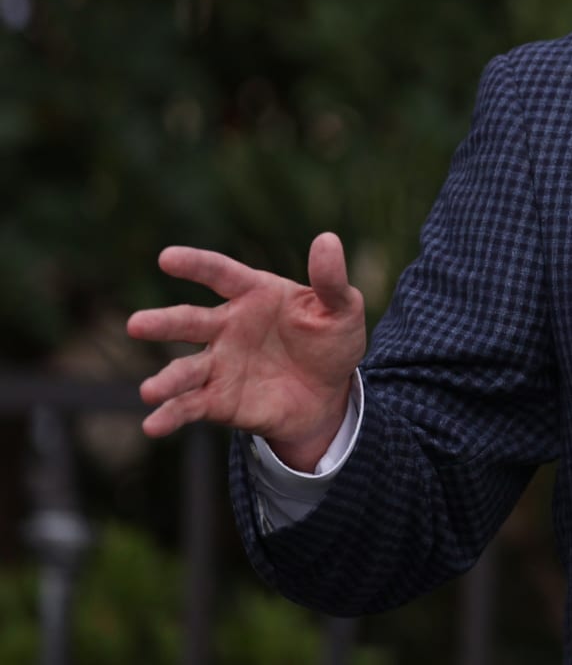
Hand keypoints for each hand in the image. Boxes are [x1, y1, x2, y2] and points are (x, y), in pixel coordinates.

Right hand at [129, 232, 367, 470]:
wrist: (329, 393)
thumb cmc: (330, 341)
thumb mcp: (342, 309)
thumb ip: (331, 279)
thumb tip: (327, 239)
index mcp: (254, 294)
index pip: (220, 274)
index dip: (195, 265)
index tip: (166, 258)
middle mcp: (226, 327)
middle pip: (190, 321)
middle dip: (163, 323)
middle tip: (136, 325)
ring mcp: (218, 364)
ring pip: (184, 369)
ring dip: (165, 380)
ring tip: (149, 391)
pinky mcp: (217, 400)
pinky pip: (189, 406)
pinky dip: (171, 415)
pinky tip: (153, 424)